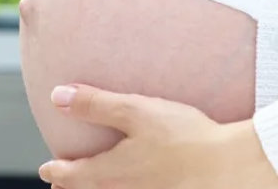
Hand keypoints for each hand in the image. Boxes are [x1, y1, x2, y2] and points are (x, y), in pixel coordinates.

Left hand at [38, 84, 277, 188]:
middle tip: (62, 182)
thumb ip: (95, 104)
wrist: (229, 167)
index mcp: (111, 172)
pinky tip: (139, 179)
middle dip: (74, 185)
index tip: (47, 169)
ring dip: (100, 188)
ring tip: (98, 181)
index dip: (55, 171)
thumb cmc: (184, 138)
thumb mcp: (135, 111)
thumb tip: (58, 97)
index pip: (71, 176)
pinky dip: (128, 187)